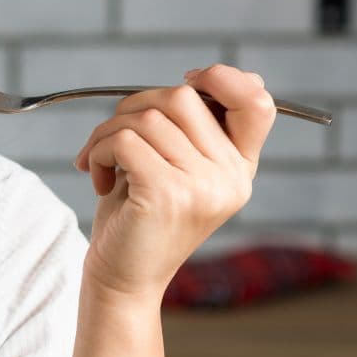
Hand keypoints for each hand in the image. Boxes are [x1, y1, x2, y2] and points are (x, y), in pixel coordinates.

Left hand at [73, 64, 275, 301]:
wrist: (123, 279)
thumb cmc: (140, 216)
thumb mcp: (174, 166)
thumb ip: (190, 128)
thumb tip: (196, 79)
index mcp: (239, 167)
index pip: (258, 103)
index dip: (223, 78)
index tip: (186, 81)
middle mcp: (230, 177)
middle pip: (183, 97)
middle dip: (133, 106)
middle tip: (111, 138)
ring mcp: (203, 187)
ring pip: (146, 116)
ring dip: (106, 133)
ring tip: (99, 163)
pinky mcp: (168, 194)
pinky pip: (124, 140)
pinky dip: (99, 151)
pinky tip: (99, 179)